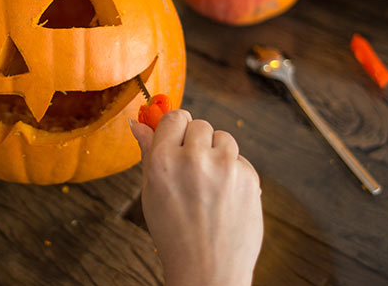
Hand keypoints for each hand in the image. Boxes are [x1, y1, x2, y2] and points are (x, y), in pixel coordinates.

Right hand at [130, 110, 263, 285]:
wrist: (208, 271)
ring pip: (223, 138)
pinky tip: (224, 198)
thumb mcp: (151, 194)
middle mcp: (194, 159)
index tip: (177, 140)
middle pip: (200, 125)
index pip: (174, 117)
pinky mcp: (250, 177)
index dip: (175, 129)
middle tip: (192, 172)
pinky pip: (240, 159)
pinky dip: (234, 173)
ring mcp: (225, 167)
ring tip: (209, 186)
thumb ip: (147, 153)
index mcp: (163, 162)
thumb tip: (137, 123)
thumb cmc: (175, 235)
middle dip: (197, 142)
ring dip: (217, 153)